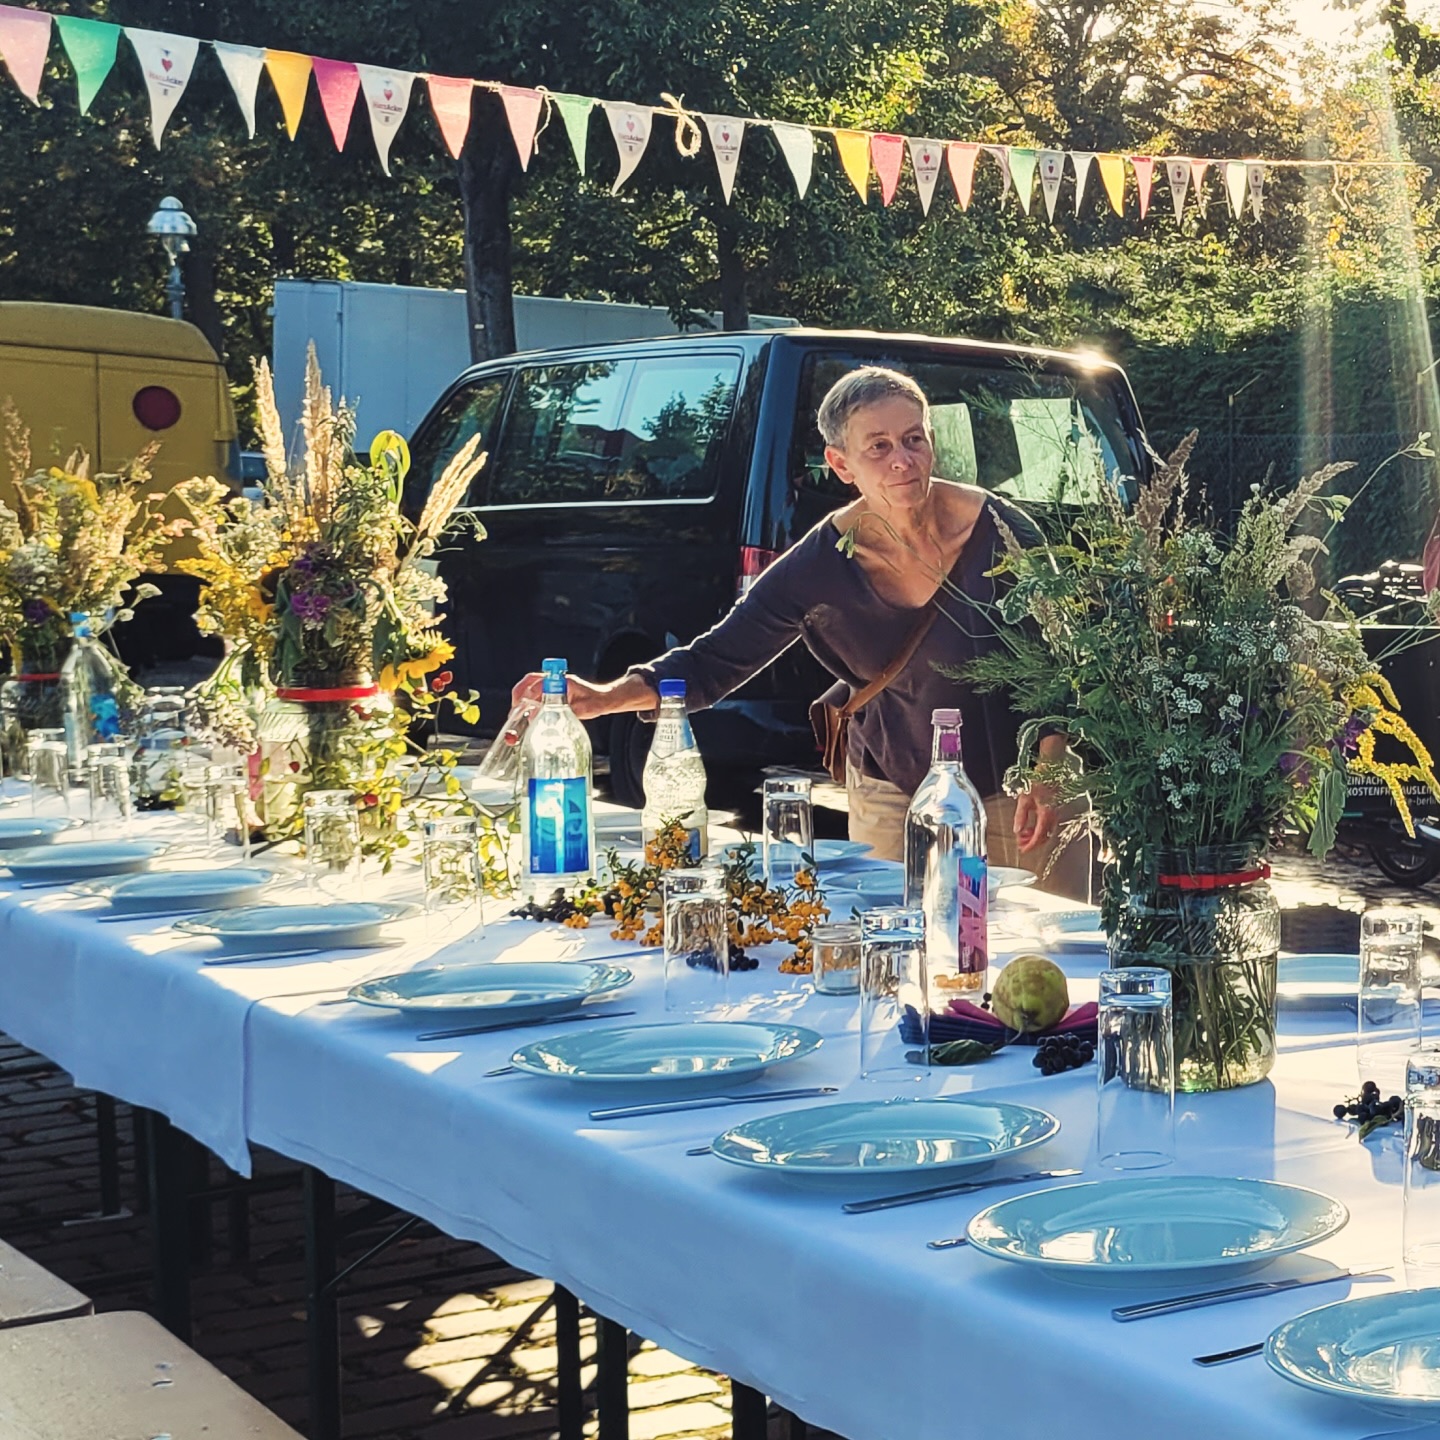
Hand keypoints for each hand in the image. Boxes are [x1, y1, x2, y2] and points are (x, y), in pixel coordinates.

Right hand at [509, 671, 656, 721]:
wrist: (604, 699)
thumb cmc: (596, 702)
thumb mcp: (586, 709)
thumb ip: (569, 711)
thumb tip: (549, 715)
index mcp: (563, 681)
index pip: (539, 683)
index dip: (529, 694)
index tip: (523, 706)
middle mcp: (555, 681)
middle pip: (529, 681)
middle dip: (518, 694)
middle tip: (514, 711)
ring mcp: (552, 686)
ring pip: (529, 687)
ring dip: (520, 699)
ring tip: (516, 715)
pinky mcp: (551, 693)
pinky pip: (534, 694)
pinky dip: (526, 703)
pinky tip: (524, 716)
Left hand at [1013, 786, 1059, 853]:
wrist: (1052, 771)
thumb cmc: (1038, 781)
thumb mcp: (1024, 799)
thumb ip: (1020, 816)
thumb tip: (1017, 830)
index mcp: (1046, 814)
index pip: (1038, 836)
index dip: (1030, 845)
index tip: (1023, 849)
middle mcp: (1053, 816)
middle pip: (1043, 837)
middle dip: (1031, 842)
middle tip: (1020, 843)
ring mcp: (1056, 814)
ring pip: (1046, 832)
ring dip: (1034, 836)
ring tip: (1023, 834)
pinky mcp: (1056, 811)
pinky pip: (1048, 825)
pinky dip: (1039, 829)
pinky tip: (1031, 827)